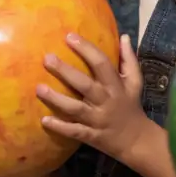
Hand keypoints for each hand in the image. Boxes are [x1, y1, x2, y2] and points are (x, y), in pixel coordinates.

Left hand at [38, 34, 148, 161]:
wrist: (136, 140)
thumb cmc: (131, 105)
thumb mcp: (135, 82)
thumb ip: (129, 59)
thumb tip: (123, 36)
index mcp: (116, 86)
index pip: (102, 64)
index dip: (86, 49)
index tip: (69, 36)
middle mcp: (106, 101)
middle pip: (84, 85)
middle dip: (65, 71)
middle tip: (47, 58)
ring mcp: (97, 120)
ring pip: (75, 109)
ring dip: (57, 99)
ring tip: (38, 88)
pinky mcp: (91, 136)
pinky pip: (74, 131)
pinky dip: (60, 127)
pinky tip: (44, 120)